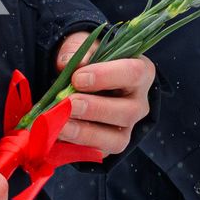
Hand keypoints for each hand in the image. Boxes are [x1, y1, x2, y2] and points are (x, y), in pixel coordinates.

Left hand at [53, 36, 153, 160]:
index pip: (134, 73)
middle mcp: (139, 103)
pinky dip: (77, 146)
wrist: (83, 83)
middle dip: (95, 109)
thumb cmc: (88, 62)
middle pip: (128, 111)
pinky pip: (99, 152)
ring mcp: (128, 128)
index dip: (106, 76)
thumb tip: (67, 63)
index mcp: (141, 72)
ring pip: (116, 138)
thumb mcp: (83, 47)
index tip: (78, 78)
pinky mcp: (111, 146)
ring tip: (59, 125)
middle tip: (68, 103)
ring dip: (84, 132)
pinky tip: (58, 136)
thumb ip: (75, 50)